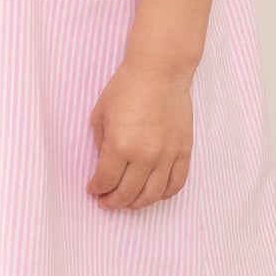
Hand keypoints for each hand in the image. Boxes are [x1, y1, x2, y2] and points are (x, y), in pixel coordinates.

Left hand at [87, 61, 192, 209]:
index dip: (96, 189)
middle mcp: (145, 156)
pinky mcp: (183, 151)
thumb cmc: (126, 88)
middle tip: (106, 202)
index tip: (92, 189)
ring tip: (127, 202)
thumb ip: (101, 145)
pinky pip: (176, 183)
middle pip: (128, 194)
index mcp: (120, 146)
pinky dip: (164, 195)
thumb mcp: (100, 115)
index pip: (105, 181)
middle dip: (113, 202)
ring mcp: (167, 155)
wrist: (159, 72)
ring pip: (153, 195)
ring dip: (137, 204)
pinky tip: (153, 194)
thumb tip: (103, 167)